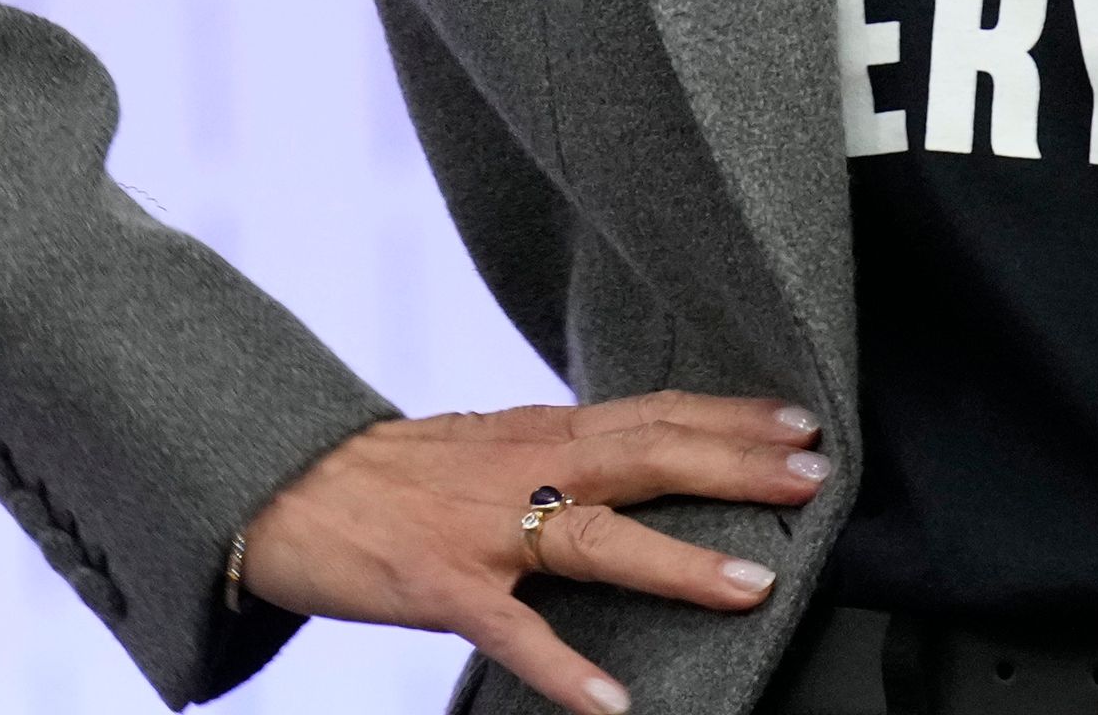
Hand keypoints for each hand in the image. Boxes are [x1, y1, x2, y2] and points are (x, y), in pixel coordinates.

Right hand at [238, 392, 829, 714]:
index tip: (800, 422)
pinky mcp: (440, 585)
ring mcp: (482, 527)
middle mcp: (523, 467)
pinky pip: (511, 631)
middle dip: (735, 466)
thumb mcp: (487, 445)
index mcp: (540, 434)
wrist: (283, 486)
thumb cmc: (393, 474)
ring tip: (752, 586)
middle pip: (646, 457)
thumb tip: (637, 456)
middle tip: (814, 476)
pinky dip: (561, 667)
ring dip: (677, 562)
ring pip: (595, 538)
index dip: (728, 416)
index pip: (652, 413)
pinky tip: (610, 703)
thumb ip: (560, 453)